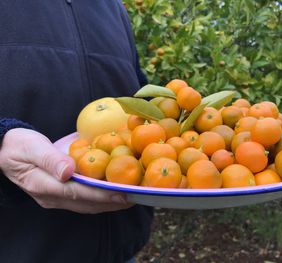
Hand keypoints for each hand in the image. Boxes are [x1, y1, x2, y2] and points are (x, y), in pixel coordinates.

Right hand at [0, 128, 131, 213]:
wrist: (5, 151)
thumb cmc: (19, 145)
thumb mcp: (31, 147)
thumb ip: (50, 159)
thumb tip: (69, 171)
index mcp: (43, 185)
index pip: (78, 193)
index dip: (102, 195)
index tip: (123, 195)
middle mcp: (50, 196)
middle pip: (86, 203)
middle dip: (111, 202)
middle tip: (135, 198)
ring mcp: (54, 198)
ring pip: (86, 204)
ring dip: (108, 203)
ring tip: (129, 198)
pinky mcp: (59, 194)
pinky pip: (82, 200)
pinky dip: (99, 198)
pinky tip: (112, 193)